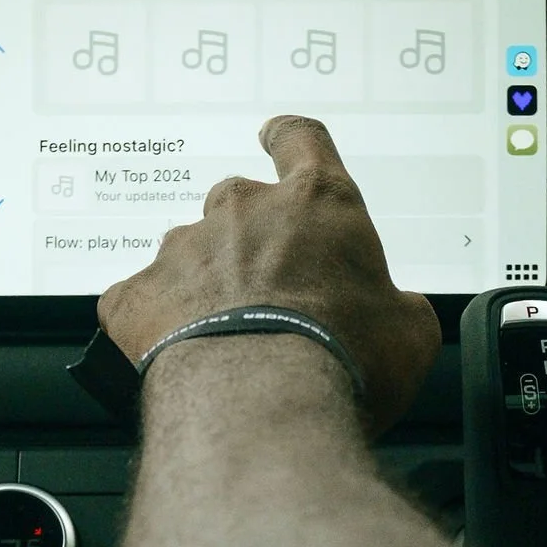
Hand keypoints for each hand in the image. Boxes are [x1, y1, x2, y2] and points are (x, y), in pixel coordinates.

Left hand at [98, 115, 440, 435]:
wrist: (261, 405)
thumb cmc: (343, 360)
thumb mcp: (409, 333)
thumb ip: (398, 306)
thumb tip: (397, 315)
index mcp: (318, 204)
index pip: (301, 141)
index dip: (290, 141)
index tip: (278, 141)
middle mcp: (245, 211)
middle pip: (240, 203)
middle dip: (251, 241)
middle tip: (271, 295)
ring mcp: (185, 249)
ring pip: (191, 254)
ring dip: (207, 286)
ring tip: (228, 341)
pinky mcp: (137, 295)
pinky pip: (143, 300)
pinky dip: (159, 324)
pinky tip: (180, 357)